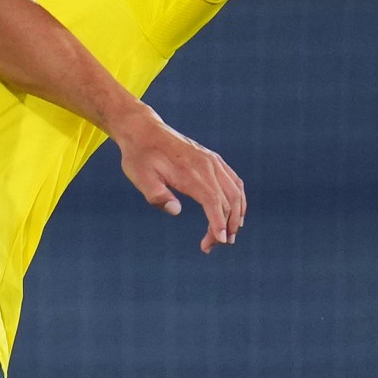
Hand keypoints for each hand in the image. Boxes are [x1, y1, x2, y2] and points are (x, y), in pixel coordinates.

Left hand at [110, 109, 245, 254]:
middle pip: (227, 201)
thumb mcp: (139, 177)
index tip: (219, 241)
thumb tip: (175, 211)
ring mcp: (213, 162)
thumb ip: (156, 195)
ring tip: (227, 236)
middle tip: (213, 246)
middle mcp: (207, 166)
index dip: (218, 222)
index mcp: (191, 172)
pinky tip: (235, 214)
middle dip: (225, 226)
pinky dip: (238, 200)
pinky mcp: (213, 160)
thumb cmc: (140, 156)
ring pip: (235, 192)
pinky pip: (234, 182)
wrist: (144, 130)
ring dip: (236, 216)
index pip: (213, 201)